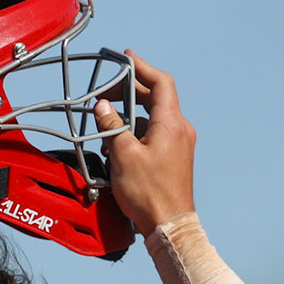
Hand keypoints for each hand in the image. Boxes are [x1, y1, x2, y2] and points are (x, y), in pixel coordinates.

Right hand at [93, 53, 195, 235]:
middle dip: (130, 91)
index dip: (142, 68)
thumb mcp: (123, 155)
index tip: (126, 59)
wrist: (169, 225)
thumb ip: (112, 127)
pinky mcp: (173, 157)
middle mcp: (179, 130)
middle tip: (107, 91)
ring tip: (107, 121)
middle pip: (156, 98)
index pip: (161, 83)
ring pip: (153, 117)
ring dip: (130, 115)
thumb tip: (103, 108)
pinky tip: (117, 144)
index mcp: (171, 124)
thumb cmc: (150, 194)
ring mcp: (179, 144)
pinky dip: (136, 131)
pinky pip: (154, 134)